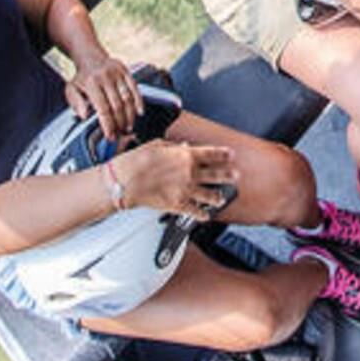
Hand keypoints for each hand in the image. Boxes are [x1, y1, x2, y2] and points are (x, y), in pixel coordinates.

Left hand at [66, 54, 141, 142]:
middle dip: (119, 123)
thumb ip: (76, 103)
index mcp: (91, 83)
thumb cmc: (82, 78)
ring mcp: (117, 73)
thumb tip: (84, 116)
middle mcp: (105, 77)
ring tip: (128, 128)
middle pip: (117, 105)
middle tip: (120, 135)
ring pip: (128, 98)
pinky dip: (139, 101)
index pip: (102, 108)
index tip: (110, 136)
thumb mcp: (71, 89)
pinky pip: (135, 88)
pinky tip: (139, 113)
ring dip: (129, 115)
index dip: (108, 124)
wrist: (91, 57)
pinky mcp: (126, 71)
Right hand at [118, 139, 237, 217]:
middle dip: (228, 176)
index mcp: (185, 155)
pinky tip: (205, 215)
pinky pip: (194, 211)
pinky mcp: (177, 205)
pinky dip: (202, 214)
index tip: (230, 155)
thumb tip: (183, 148)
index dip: (224, 154)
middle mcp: (189, 173)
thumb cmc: (137, 161)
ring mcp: (185, 190)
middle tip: (235, 176)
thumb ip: (174, 147)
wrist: (124, 181)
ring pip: (209, 195)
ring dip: (218, 197)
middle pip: (216, 175)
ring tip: (221, 198)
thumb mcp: (157, 145)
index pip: (212, 154)